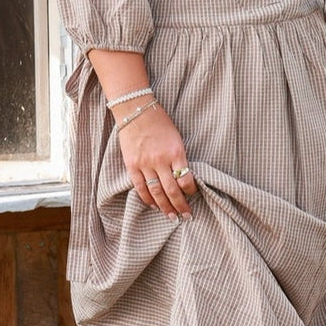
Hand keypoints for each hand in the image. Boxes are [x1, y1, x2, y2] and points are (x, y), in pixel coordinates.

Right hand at [116, 104, 196, 218]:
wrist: (135, 109)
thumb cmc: (159, 121)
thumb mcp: (176, 137)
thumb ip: (179, 158)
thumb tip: (183, 178)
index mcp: (175, 151)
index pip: (186, 178)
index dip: (190, 191)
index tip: (193, 195)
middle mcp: (160, 160)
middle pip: (172, 190)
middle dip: (180, 206)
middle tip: (186, 216)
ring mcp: (144, 163)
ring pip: (156, 192)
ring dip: (165, 207)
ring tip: (171, 216)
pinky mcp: (132, 165)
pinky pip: (140, 187)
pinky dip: (147, 199)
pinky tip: (154, 205)